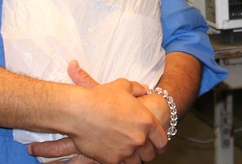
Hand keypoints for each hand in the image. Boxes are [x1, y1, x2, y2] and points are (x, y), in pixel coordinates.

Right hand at [27, 60, 167, 163]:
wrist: (79, 112)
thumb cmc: (101, 97)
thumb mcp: (123, 86)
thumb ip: (138, 89)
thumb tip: (145, 90)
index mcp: (147, 121)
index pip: (162, 140)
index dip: (161, 143)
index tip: (158, 145)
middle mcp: (139, 139)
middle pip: (150, 154)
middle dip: (148, 152)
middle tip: (144, 149)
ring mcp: (125, 151)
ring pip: (137, 162)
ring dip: (136, 158)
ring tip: (131, 153)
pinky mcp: (111, 160)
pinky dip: (122, 161)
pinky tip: (118, 154)